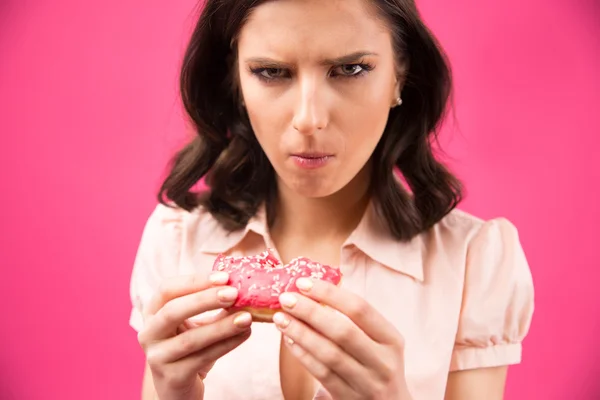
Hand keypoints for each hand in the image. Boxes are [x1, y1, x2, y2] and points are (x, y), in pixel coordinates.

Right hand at [137, 272, 252, 399]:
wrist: (179, 388)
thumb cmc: (190, 349)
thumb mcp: (197, 323)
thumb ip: (215, 305)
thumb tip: (244, 287)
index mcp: (153, 312)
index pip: (167, 289)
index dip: (195, 281)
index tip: (224, 277)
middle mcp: (148, 333)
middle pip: (173, 310)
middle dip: (205, 300)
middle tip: (234, 293)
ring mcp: (157, 357)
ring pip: (190, 338)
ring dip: (222, 326)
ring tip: (247, 318)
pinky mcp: (172, 377)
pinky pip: (202, 358)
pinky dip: (226, 345)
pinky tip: (244, 335)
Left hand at [274, 278, 411, 399]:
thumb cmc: (377, 365)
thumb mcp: (380, 342)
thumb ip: (355, 320)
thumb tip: (314, 291)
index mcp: (391, 339)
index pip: (360, 308)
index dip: (330, 293)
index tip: (303, 282)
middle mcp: (382, 362)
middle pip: (343, 330)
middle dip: (310, 311)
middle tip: (286, 298)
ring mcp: (367, 383)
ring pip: (328, 353)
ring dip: (301, 333)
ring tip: (280, 318)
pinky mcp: (348, 399)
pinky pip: (321, 373)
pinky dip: (302, 354)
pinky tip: (289, 340)